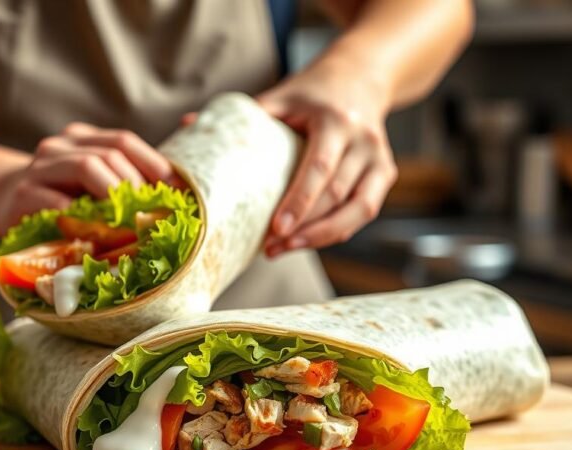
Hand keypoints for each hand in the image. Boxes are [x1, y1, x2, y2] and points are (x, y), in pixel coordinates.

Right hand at [3, 123, 174, 225]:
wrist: (3, 201)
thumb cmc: (61, 197)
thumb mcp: (91, 182)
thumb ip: (126, 180)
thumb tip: (181, 180)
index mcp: (82, 139)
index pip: (124, 142)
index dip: (154, 164)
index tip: (176, 192)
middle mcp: (61, 146)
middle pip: (109, 154)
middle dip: (137, 185)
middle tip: (154, 213)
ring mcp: (39, 168)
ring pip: (87, 166)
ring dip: (115, 194)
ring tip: (131, 219)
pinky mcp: (23, 196)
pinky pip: (57, 202)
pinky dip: (82, 217)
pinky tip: (96, 233)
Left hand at [259, 59, 398, 256]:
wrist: (359, 78)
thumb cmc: (311, 93)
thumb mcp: (280, 95)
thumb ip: (243, 115)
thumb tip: (186, 124)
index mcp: (335, 120)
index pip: (319, 168)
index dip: (299, 202)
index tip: (276, 229)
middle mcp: (364, 140)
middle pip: (336, 195)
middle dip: (303, 228)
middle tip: (268, 248)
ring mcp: (379, 159)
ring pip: (355, 210)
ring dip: (319, 237)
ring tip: (283, 250)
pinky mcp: (385, 173)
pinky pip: (364, 212)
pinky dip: (337, 231)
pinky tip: (308, 241)